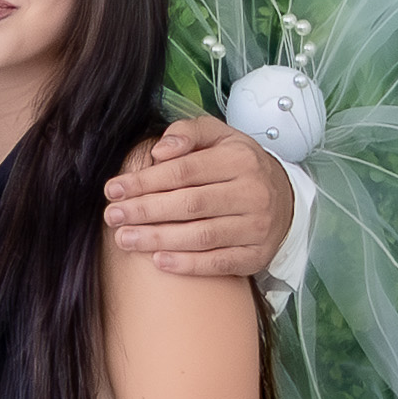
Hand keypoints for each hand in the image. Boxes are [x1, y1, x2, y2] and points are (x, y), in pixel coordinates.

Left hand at [102, 117, 291, 276]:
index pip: (184, 171)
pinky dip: (187, 264)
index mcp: (239, 160)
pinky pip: (218, 263)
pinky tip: (158, 261)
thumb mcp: (219, 137)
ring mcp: (256, 227)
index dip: (145, 181)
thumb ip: (188, 133)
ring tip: (125, 239)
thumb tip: (160, 150)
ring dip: (158, 239)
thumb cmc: (239, 166)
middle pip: (189, 204)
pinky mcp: (256, 255)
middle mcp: (252, 193)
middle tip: (113, 216)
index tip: (114, 190)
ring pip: (201, 236)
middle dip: (145, 211)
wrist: (284, 199)